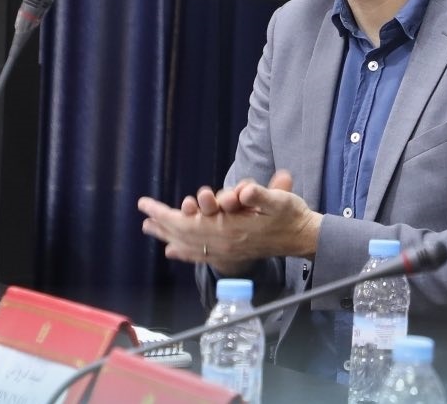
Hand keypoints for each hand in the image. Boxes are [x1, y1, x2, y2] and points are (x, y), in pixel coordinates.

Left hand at [137, 169, 322, 267]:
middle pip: (185, 233)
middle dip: (162, 222)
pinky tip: (173, 251)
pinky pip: (200, 255)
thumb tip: (243, 192)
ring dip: (168, 235)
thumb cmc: (290, 214)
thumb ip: (260, 194)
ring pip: (190, 244)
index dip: (167, 214)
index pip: (189, 222)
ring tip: (150, 229)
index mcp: (231, 228)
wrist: (302, 237)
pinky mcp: (231, 254)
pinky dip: (184, 253)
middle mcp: (224, 242)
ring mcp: (227, 250)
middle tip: (144, 213)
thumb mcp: (279, 199)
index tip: (148, 205)